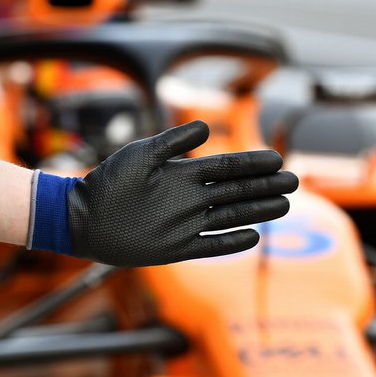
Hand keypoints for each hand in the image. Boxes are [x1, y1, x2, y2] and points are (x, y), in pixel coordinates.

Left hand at [67, 120, 297, 266]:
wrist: (82, 218)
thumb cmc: (107, 182)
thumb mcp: (140, 155)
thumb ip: (173, 143)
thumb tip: (206, 128)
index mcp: (183, 174)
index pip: (226, 167)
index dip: (252, 163)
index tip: (277, 158)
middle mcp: (189, 199)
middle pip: (236, 191)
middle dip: (264, 186)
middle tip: (293, 182)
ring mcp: (185, 224)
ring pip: (230, 217)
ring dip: (257, 211)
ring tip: (283, 206)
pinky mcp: (176, 248)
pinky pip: (210, 245)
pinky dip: (232, 242)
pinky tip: (254, 236)